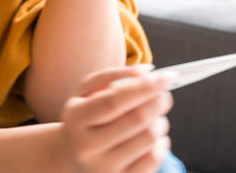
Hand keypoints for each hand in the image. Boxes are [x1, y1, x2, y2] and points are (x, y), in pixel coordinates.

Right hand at [57, 64, 173, 172]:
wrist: (69, 156)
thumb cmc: (84, 117)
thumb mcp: (86, 91)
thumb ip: (112, 75)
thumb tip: (147, 72)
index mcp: (76, 119)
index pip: (114, 102)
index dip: (144, 88)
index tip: (166, 77)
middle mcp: (87, 147)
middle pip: (136, 120)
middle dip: (158, 102)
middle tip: (165, 94)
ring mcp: (103, 169)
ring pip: (149, 138)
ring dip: (160, 121)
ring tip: (155, 116)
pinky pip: (153, 160)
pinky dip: (162, 143)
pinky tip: (154, 136)